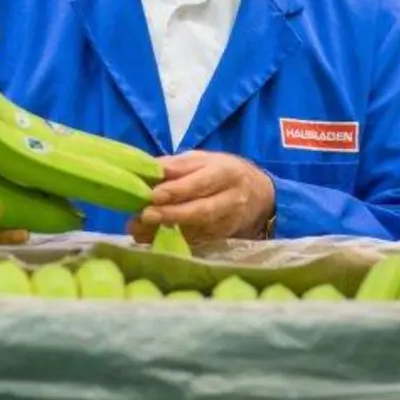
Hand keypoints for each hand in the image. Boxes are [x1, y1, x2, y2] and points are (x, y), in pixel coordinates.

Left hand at [128, 151, 274, 243]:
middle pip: (201, 210)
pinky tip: (151, 237)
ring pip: (198, 228)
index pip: (201, 182)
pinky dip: (172, 239)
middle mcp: (230, 199)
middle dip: (172, 214)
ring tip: (141, 229)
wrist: (258, 194)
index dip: (177, 190)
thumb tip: (148, 170)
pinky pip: (196, 239)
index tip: (154, 194)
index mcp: (226, 172)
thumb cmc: (222, 171)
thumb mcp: (204, 159)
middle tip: (145, 215)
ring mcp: (228, 221)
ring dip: (167, 229)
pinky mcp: (221, 236)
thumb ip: (177, 165)